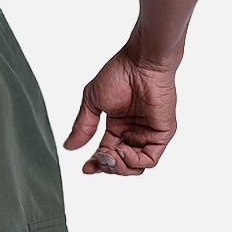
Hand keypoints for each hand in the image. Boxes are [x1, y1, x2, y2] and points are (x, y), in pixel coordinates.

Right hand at [64, 49, 176, 175]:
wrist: (141, 62)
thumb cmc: (119, 74)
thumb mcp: (93, 103)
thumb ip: (83, 126)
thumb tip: (69, 146)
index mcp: (118, 126)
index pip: (107, 153)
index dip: (96, 164)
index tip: (85, 168)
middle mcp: (133, 132)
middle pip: (120, 164)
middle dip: (107, 166)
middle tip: (99, 157)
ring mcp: (148, 134)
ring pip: (135, 167)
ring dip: (119, 166)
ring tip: (109, 153)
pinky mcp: (162, 134)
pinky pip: (150, 160)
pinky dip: (133, 161)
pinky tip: (122, 149)